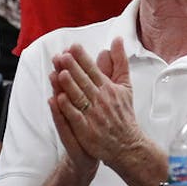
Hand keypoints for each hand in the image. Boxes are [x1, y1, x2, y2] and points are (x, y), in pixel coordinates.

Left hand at [50, 38, 148, 168]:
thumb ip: (119, 62)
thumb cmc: (123, 113)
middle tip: (63, 56)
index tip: (73, 47)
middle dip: (74, 68)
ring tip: (60, 73)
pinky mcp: (87, 130)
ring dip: (70, 85)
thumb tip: (116, 40)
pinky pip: (76, 117)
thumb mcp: (125, 86)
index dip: (83, 59)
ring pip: (79, 98)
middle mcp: (101, 100)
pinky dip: (68, 108)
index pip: (93, 70)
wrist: (128, 145)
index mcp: (109, 88)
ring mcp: (94, 116)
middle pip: (85, 82)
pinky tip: (58, 99)